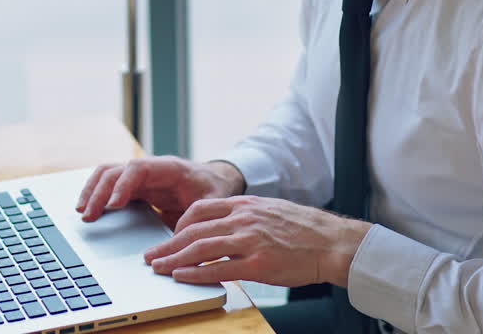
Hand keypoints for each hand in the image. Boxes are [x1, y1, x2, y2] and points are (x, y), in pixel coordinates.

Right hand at [76, 157, 243, 226]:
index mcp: (168, 168)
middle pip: (115, 170)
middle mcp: (150, 169)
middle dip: (99, 191)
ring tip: (82, 212)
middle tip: (88, 215)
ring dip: (92, 191)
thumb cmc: (213, 189)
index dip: (123, 185)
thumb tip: (175, 240)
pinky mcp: (135, 188)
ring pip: (107, 175)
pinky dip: (96, 195)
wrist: (215, 182)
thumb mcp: (211, 203)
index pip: (138, 169)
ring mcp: (140, 177)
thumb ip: (195, 218)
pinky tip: (89, 211)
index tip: (113, 205)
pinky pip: (110, 186)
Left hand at [143, 196, 371, 288]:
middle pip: (193, 230)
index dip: (178, 224)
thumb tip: (222, 229)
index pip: (200, 209)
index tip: (167, 235)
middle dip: (167, 244)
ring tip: (157, 268)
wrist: (332, 243)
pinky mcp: (258, 265)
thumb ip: (244, 217)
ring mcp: (250, 241)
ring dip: (173, 259)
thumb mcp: (270, 211)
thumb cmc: (304, 230)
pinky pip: (219, 269)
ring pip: (200, 249)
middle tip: (150, 255)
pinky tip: (181, 277)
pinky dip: (195, 274)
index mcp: (245, 204)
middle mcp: (243, 219)